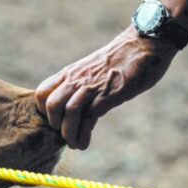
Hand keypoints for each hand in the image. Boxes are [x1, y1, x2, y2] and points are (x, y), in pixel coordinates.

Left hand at [35, 26, 177, 149]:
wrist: (144, 44)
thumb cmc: (122, 58)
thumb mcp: (93, 67)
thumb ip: (82, 80)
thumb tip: (77, 98)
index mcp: (71, 72)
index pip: (43, 92)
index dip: (43, 110)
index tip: (54, 120)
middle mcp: (77, 79)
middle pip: (51, 104)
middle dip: (54, 124)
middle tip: (63, 133)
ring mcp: (92, 87)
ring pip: (68, 112)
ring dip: (68, 133)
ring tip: (73, 144)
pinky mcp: (108, 95)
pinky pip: (89, 118)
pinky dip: (82, 135)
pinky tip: (84, 143)